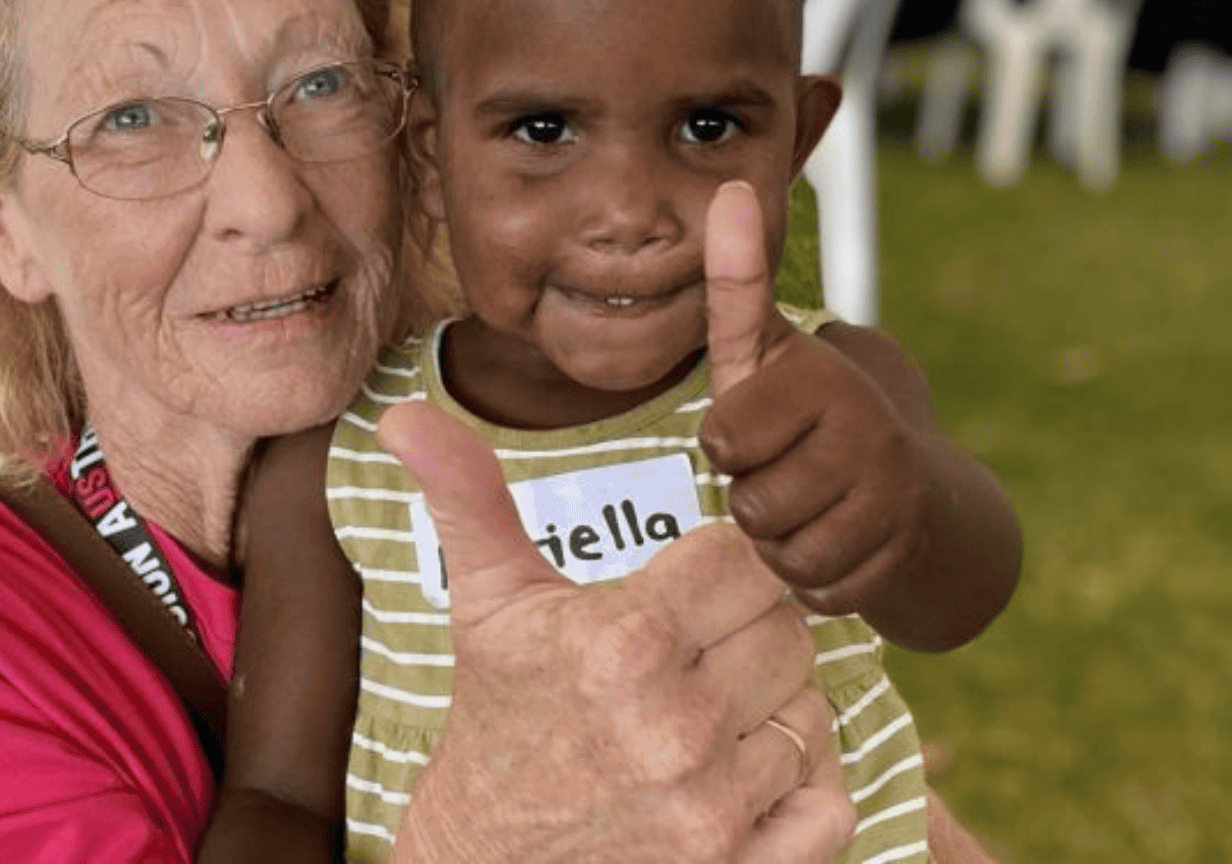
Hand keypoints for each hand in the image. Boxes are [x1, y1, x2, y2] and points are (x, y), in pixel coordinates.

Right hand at [378, 401, 855, 863]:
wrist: (482, 863)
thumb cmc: (497, 720)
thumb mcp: (485, 604)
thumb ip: (465, 495)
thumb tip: (402, 412)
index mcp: (621, 645)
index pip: (746, 560)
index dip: (721, 568)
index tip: (687, 590)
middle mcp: (675, 726)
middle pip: (789, 629)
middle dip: (748, 632)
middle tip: (695, 652)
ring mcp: (713, 807)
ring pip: (813, 709)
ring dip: (774, 708)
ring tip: (711, 712)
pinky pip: (830, 801)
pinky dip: (805, 785)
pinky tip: (748, 772)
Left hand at [700, 181, 932, 617]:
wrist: (916, 491)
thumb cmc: (807, 415)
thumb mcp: (766, 351)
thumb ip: (738, 282)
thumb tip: (730, 188)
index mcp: (822, 376)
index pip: (723, 437)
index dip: (727, 443)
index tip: (754, 426)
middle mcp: (866, 429)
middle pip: (750, 503)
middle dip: (753, 500)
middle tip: (784, 474)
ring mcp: (891, 495)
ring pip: (782, 551)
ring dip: (780, 543)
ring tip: (807, 508)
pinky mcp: (901, 555)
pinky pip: (817, 587)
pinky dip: (813, 578)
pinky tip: (837, 542)